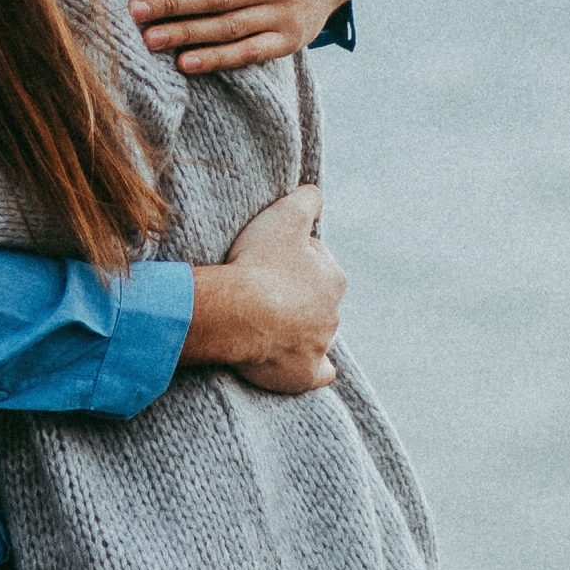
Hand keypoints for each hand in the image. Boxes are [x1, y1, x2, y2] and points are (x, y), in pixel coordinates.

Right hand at [180, 185, 343, 392]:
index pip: (318, 264)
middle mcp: (333, 315)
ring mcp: (319, 346)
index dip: (293, 259)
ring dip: (300, 328)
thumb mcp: (284, 216)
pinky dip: (313, 369)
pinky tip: (301, 362)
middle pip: (316, 301)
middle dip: (297, 296)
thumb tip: (318, 195)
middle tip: (264, 290)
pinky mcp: (303, 374)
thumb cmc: (259, 263)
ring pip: (316, 334)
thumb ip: (307, 200)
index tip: (269, 260)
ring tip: (267, 322)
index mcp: (333, 279)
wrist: (236, 312)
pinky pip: (318, 373)